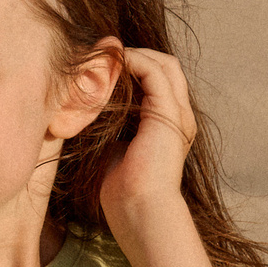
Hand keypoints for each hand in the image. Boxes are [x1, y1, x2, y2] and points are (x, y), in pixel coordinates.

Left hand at [97, 47, 198, 241]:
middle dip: (137, 56)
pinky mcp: (169, 114)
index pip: (160, 82)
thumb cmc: (123, 192)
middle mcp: (179, 118)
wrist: (139, 211)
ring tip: (107, 55)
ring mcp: (178, 115)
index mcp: (169, 128)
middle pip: (166, 67)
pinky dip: (133, 61)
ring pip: (164, 64)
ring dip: (134, 55)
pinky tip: (111, 64)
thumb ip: (113, 130)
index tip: (105, 66)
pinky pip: (153, 72)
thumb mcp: (115, 150)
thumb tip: (88, 115)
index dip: (135, 68)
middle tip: (106, 55)